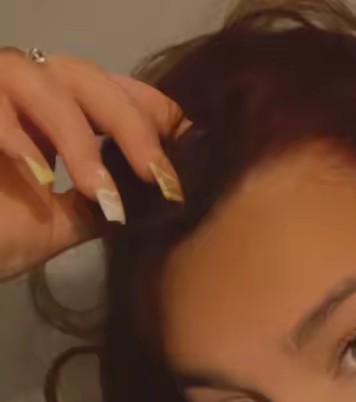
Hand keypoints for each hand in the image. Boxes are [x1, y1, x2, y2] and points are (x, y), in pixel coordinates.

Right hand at [0, 47, 188, 280]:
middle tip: (160, 180)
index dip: (157, 116)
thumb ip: (102, 203)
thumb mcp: (62, 223)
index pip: (117, 94)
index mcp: (59, 116)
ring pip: (44, 78)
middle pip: (92, 80)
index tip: (191, 153)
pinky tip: (40, 179)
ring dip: (78, 139)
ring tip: (98, 192)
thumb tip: (152, 202)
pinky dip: (18, 139)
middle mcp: (27, 92)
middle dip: (133, 128)